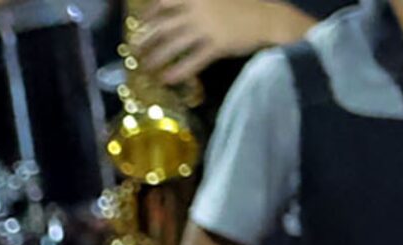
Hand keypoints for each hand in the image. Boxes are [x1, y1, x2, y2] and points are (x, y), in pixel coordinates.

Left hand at [133, 0, 302, 81]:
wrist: (268, 18)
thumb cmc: (242, 7)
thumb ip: (196, 2)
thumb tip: (172, 10)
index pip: (163, 2)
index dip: (149, 14)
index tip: (141, 24)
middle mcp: (198, 9)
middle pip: (162, 26)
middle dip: (145, 39)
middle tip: (134, 50)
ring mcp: (207, 27)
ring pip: (173, 45)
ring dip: (156, 57)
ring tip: (146, 67)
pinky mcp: (218, 45)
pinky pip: (192, 61)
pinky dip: (178, 71)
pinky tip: (167, 79)